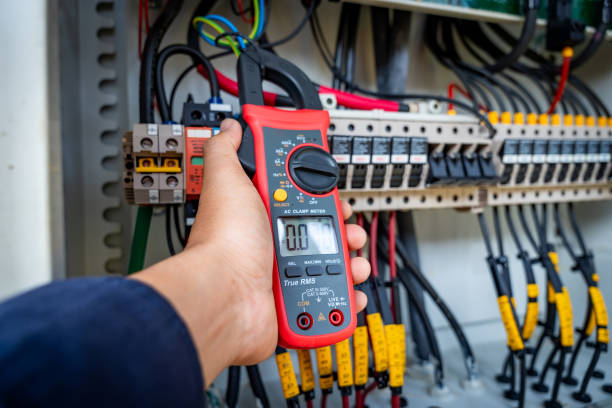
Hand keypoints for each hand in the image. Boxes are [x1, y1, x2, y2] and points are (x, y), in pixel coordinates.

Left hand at [132, 119, 369, 385]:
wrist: (226, 295)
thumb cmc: (226, 240)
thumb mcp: (225, 180)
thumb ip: (226, 150)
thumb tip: (229, 128)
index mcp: (260, 216)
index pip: (298, 199)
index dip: (320, 195)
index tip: (335, 194)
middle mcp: (270, 245)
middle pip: (319, 231)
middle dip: (341, 227)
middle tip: (347, 226)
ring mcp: (281, 276)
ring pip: (328, 264)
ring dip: (349, 261)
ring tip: (354, 259)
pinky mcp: (292, 303)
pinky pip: (327, 298)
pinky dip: (344, 297)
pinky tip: (349, 289)